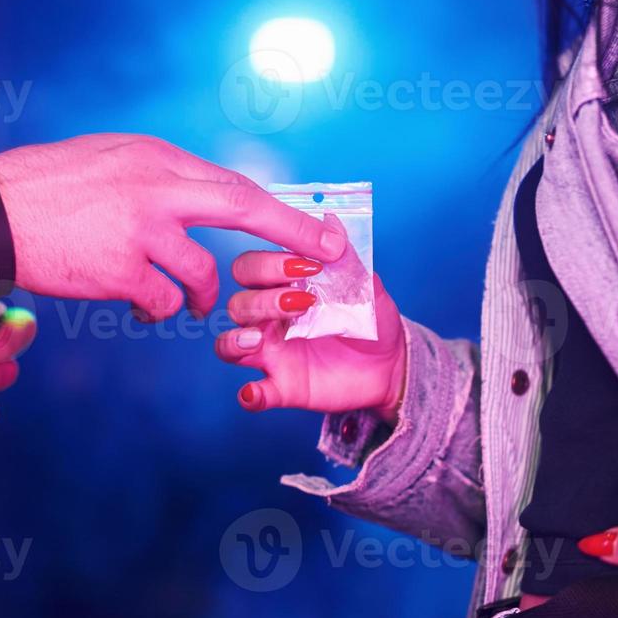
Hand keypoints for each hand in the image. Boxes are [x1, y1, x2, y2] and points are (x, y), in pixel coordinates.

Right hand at [0, 135, 346, 316]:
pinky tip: (136, 305)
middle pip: (245, 208)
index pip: (233, 183)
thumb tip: (195, 194)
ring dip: (202, 296)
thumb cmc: (43, 189)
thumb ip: (155, 177)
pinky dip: (155, 309)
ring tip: (185, 303)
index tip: (317, 224)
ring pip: (203, 274)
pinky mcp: (119, 269)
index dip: (279, 208)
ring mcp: (140, 228)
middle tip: (329, 252)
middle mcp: (156, 186)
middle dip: (294, 232)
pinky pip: (160, 302)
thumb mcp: (107, 161)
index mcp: (155, 158)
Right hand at [216, 261, 406, 422]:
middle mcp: (269, 319)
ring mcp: (272, 354)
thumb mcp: (366, 287)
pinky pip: (253, 394)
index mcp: (282, 288)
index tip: (307, 266)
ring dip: (235, 339)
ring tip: (259, 339)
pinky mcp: (283, 387)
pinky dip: (249, 395)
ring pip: (228, 345)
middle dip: (260, 299)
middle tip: (301, 301)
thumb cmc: (370, 320)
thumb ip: (348, 259)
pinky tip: (256, 391)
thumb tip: (333, 223)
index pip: (251, 268)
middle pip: (237, 304)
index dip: (269, 264)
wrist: (390, 364)